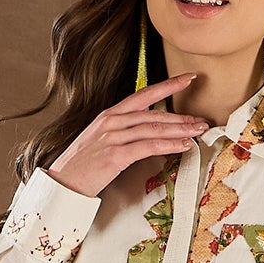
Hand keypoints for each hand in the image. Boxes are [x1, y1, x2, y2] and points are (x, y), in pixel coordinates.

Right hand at [46, 73, 209, 197]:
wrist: (62, 185)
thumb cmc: (81, 168)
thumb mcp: (100, 142)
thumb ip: (121, 134)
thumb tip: (146, 135)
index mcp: (109, 115)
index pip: (143, 94)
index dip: (168, 85)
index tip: (188, 77)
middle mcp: (112, 121)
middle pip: (153, 113)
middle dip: (181, 115)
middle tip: (202, 119)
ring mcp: (113, 137)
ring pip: (153, 128)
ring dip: (180, 130)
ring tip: (198, 131)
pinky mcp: (115, 155)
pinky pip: (147, 146)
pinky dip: (168, 144)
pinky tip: (183, 145)